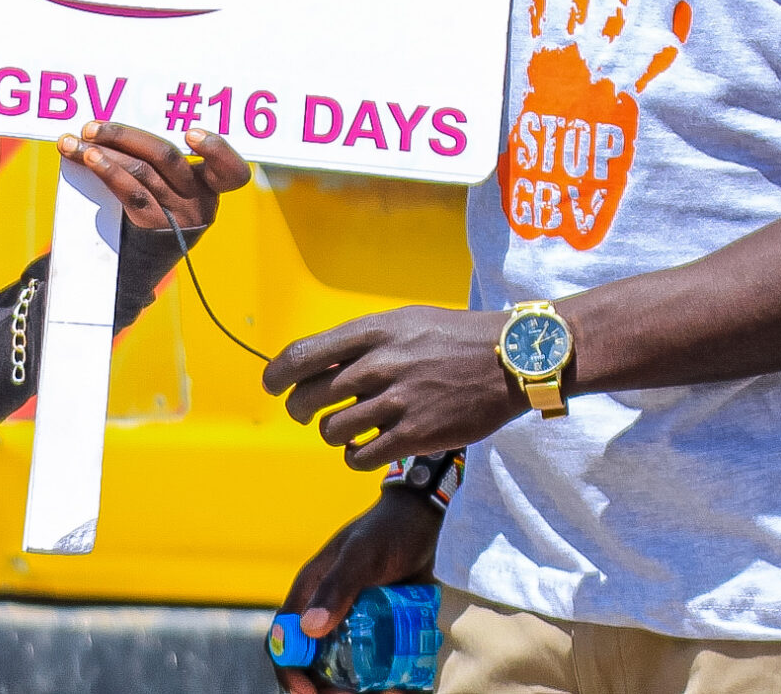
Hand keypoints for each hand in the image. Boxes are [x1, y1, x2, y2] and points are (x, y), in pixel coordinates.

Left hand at [56, 122, 249, 233]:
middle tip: (93, 127)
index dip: (216, 149)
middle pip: (166, 156)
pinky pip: (129, 192)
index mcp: (211, 186)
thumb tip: (114, 129)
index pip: (231, 170)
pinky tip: (88, 158)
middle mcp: (199, 201)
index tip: (191, 134)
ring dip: (103, 151)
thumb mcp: (173, 192)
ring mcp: (176, 216)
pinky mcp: (152, 227)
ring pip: (141, 170)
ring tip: (76, 141)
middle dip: (124, 135)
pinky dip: (107, 170)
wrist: (140, 269)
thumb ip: (160, 165)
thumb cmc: (155, 214)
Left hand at [263, 307, 520, 469]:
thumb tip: (318, 364)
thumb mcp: (403, 323)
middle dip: (300, 409)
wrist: (508, 359)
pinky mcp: (414, 436)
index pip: (302, 355)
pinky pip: (360, 457)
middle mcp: (379, 365)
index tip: (272, 385)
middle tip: (307, 413)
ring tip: (346, 430)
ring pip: (332, 430)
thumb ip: (361, 343)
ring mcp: (396, 402)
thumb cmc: (451, 338)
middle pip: (309, 397)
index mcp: (372, 332)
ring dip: (332, 433)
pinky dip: (354, 457)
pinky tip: (364, 449)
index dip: (277, 374)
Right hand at [272, 491, 441, 693]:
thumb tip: (308, 628)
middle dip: (329, 688)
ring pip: (346, 669)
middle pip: (314, 663)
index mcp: (310, 593)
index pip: (283, 639)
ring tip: (390, 693)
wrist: (423, 521)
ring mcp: (353, 622)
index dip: (288, 669)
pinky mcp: (379, 628)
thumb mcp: (361, 555)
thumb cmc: (386, 531)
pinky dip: (385, 680)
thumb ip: (337, 587)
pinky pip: (375, 663)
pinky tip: (403, 686)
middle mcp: (326, 611)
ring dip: (361, 689)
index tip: (307, 692)